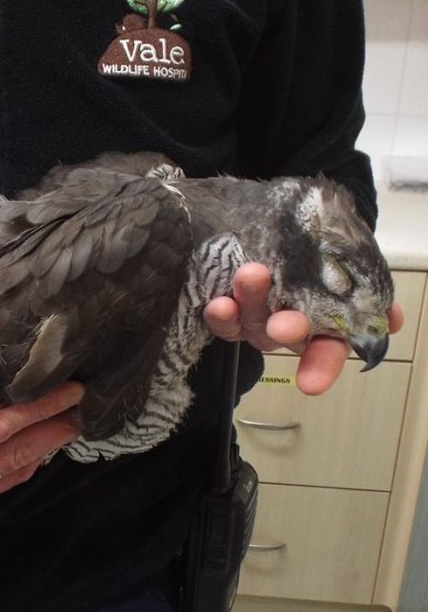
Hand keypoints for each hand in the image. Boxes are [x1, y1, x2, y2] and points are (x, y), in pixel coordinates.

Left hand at [204, 263, 403, 395]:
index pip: (326, 351)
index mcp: (324, 323)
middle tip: (282, 325)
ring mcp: (257, 318)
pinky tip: (217, 303)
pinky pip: (222, 319)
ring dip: (250, 304)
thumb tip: (392, 319)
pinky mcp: (229, 307)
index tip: (310, 384)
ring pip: (252, 322)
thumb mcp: (354, 265)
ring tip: (250, 277)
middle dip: (286, 329)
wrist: (288, 226)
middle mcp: (289, 326)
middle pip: (286, 334)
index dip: (320, 367)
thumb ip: (372, 293)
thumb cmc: (322, 251)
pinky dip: (219, 314)